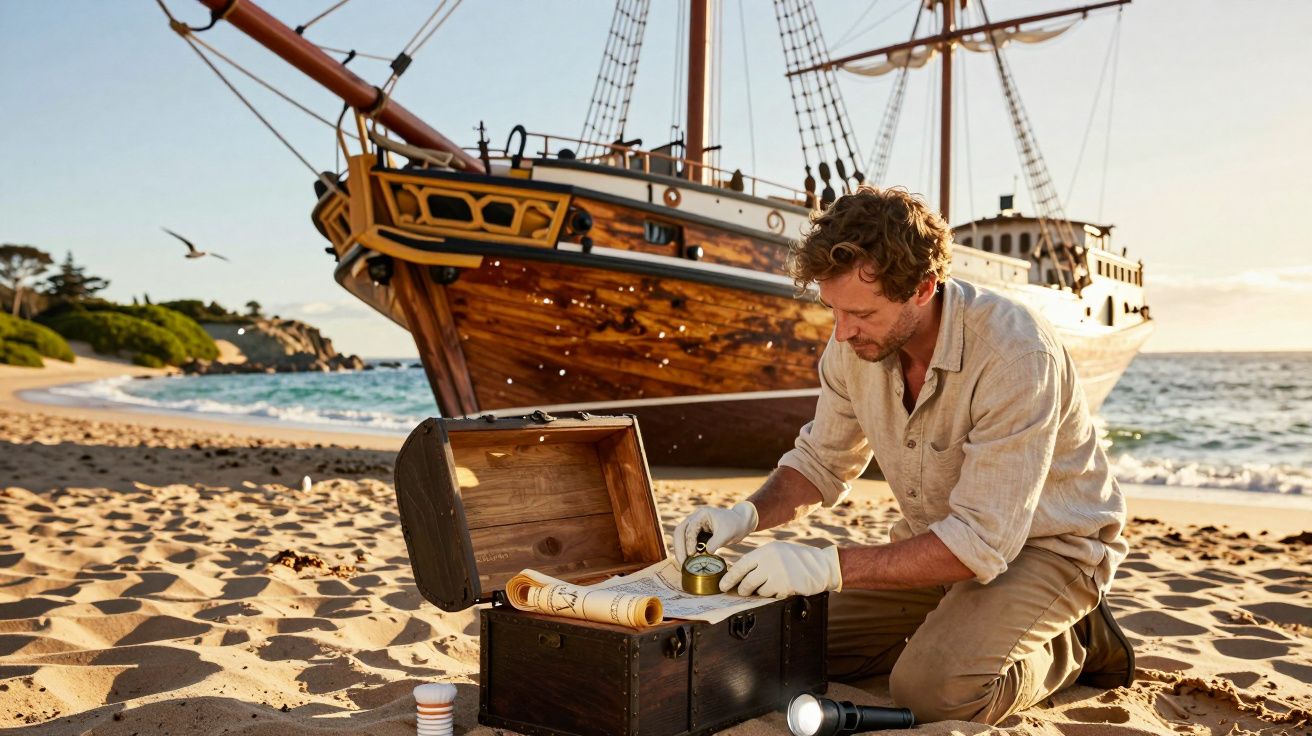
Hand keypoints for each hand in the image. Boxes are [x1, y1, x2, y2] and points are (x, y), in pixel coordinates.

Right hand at [672, 501, 757, 562]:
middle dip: (679, 547)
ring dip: (680, 549)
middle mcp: (695, 518)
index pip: (690, 528)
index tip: (691, 554)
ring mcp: (694, 525)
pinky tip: (688, 561)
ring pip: (681, 536)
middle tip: (682, 562)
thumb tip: (706, 552)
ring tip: (683, 564)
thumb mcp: (727, 534)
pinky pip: (686, 541)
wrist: (740, 523)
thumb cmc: (735, 525)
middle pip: (679, 531)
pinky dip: (686, 550)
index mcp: (702, 514)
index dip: (689, 542)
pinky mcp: (696, 533)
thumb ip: (716, 542)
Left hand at [719, 541, 842, 597]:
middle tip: (742, 591)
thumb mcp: (777, 551)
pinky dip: (775, 595)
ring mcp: (779, 575)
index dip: (730, 578)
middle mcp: (770, 562)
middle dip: (743, 589)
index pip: (741, 565)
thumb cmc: (797, 559)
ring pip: (760, 591)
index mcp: (766, 551)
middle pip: (747, 582)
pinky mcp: (787, 587)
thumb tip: (739, 574)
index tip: (722, 586)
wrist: (821, 565)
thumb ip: (760, 560)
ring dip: (761, 592)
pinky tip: (783, 588)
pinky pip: (773, 596)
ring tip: (771, 585)